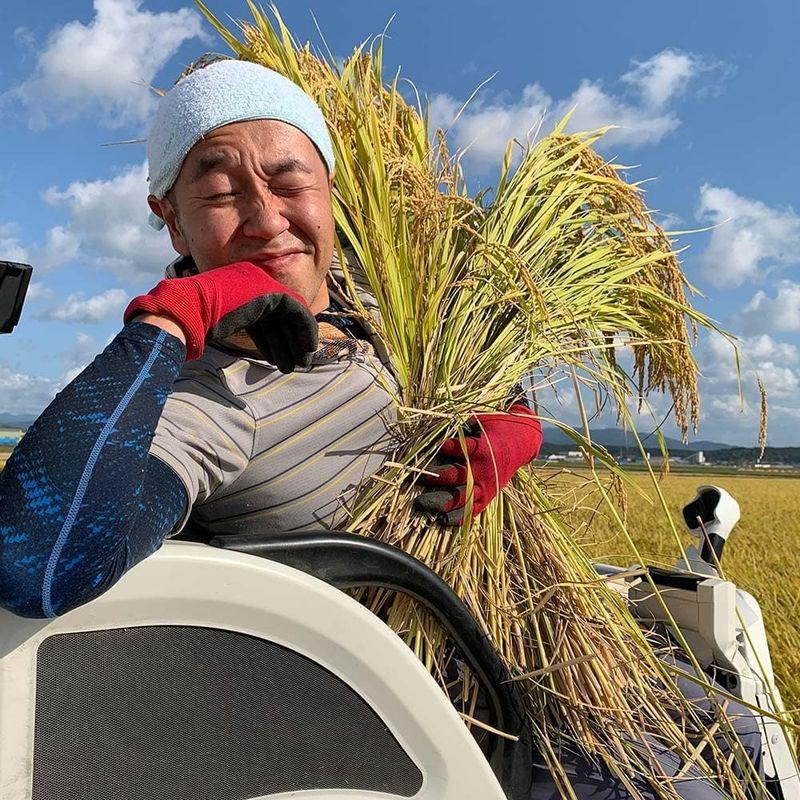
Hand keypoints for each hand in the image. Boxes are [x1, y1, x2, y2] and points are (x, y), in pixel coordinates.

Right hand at [124, 261, 317, 370]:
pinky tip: (307, 348)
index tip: (281, 358)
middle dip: (289, 342)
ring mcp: (262, 285)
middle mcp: (254, 282)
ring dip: (296, 342)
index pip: (266, 315)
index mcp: (241, 287)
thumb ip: (242, 326)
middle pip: (279, 317)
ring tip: (298, 365)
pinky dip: (305, 329)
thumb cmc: (197, 321)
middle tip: (297, 363)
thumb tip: (256, 343)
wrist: (190, 309)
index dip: (277, 337)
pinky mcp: (271, 292)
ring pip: (290, 316)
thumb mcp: (224, 322)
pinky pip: (297, 311)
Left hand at [414, 404, 542, 525]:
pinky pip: (473, 510)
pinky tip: (441, 521)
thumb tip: (433, 429)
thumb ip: (459, 426)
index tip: (433, 448)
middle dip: (434, 478)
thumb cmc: (494, 427)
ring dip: (441, 501)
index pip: (461, 448)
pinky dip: (458, 517)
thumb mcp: (479, 420)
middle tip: (415, 479)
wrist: (521, 442)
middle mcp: (484, 469)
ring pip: (462, 497)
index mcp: (482, 447)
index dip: (446, 449)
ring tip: (421, 504)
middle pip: (456, 475)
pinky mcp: (488, 496)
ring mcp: (486, 485)